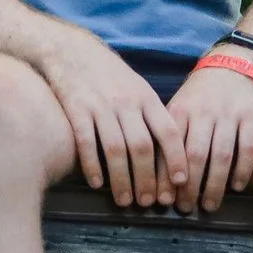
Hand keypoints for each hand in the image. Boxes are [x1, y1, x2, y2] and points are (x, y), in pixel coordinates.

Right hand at [35, 30, 186, 206]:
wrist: (71, 49)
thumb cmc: (108, 74)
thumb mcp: (137, 87)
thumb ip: (151, 116)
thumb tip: (168, 152)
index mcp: (146, 97)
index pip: (168, 131)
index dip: (176, 158)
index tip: (180, 182)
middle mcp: (126, 102)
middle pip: (142, 146)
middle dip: (148, 178)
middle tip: (149, 202)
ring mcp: (100, 106)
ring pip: (115, 149)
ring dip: (121, 179)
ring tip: (125, 200)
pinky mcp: (75, 110)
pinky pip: (86, 142)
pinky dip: (92, 165)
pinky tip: (97, 183)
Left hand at [166, 57, 252, 213]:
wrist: (238, 60)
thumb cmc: (203, 90)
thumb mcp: (181, 104)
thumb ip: (170, 132)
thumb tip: (153, 171)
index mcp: (181, 110)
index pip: (168, 148)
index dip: (164, 176)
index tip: (161, 199)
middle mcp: (203, 112)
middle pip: (194, 156)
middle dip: (188, 187)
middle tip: (185, 209)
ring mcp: (229, 114)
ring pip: (221, 156)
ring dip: (214, 185)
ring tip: (208, 205)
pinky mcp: (252, 116)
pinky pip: (248, 148)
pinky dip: (243, 170)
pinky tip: (237, 187)